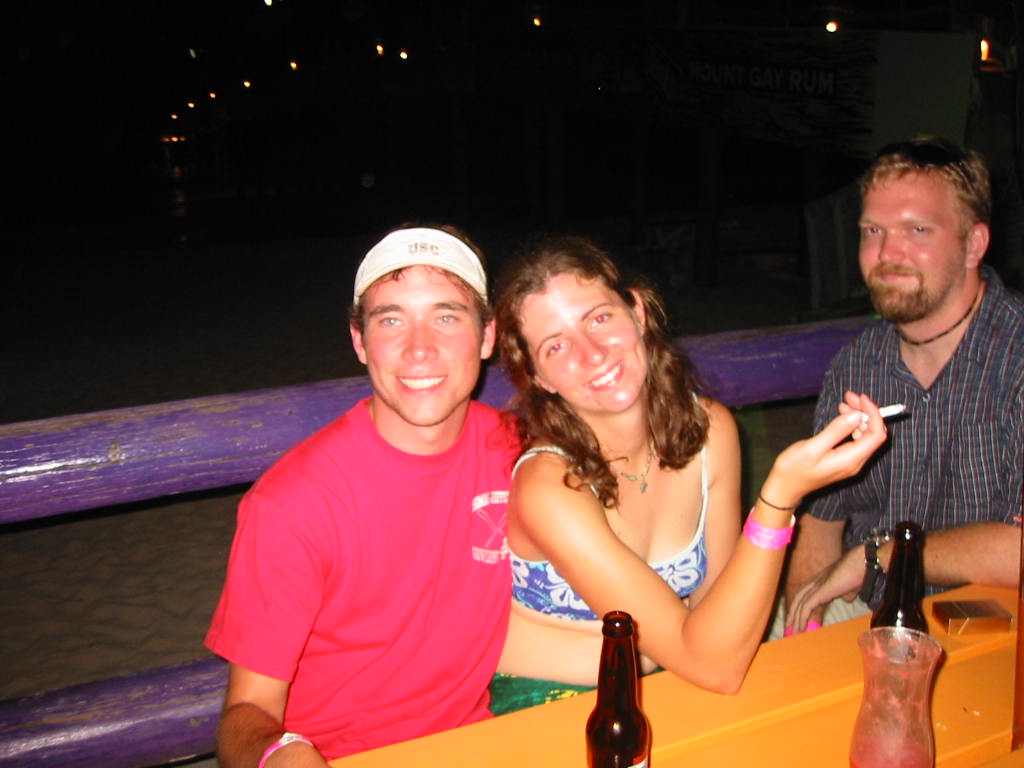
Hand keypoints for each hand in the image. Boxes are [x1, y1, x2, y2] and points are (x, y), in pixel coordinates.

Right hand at [761, 393, 886, 506]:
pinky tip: (842, 415)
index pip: (876, 435)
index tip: (860, 398)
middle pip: (873, 434)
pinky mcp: (844, 459)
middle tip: (849, 396)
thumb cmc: (793, 469)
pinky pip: (857, 440)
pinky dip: (853, 425)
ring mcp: (851, 462)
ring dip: (859, 417)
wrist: (785, 487)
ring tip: (844, 403)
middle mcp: (856, 462)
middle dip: (866, 412)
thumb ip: (835, 431)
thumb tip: (856, 415)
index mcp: (850, 460)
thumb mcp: (811, 448)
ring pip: (866, 435)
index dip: (873, 414)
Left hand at [785, 545, 865, 632]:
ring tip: (792, 633)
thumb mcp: (852, 586)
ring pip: (800, 603)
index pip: (805, 594)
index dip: (800, 607)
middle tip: (789, 630)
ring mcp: (817, 584)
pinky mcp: (821, 590)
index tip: (798, 621)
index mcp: (822, 580)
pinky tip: (800, 628)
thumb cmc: (861, 572)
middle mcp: (816, 581)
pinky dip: (801, 618)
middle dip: (793, 614)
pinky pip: (806, 606)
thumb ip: (847, 592)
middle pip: (798, 598)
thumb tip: (846, 598)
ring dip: (794, 619)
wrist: (864, 562)